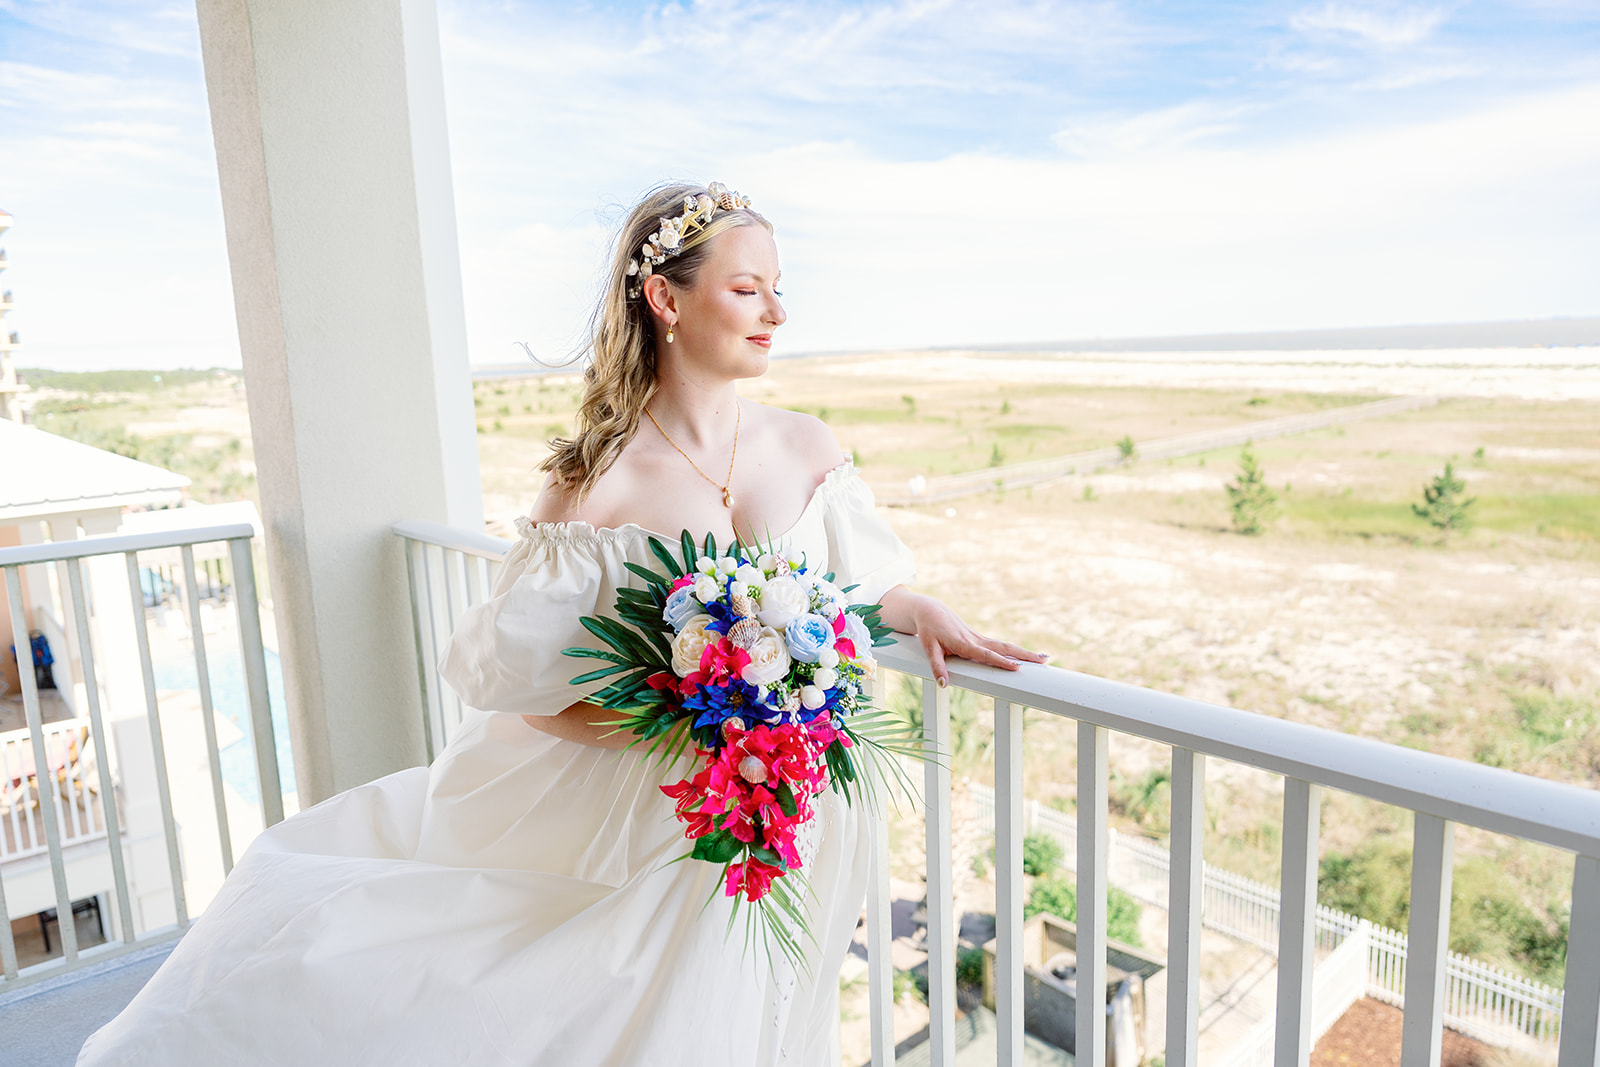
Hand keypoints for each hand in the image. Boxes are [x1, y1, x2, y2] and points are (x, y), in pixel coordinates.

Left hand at [880, 588, 1049, 687]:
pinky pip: (1000, 646)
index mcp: (964, 643)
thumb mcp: (928, 648)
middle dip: (1025, 655)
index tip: (1017, 667)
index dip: (1001, 661)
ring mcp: (979, 638)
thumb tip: (944, 684)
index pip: (986, 654)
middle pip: (1004, 648)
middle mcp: (975, 639)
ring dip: (1025, 652)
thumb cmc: (929, 630)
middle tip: (1044, 661)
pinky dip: (1015, 651)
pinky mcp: (980, 638)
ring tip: (1045, 658)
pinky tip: (1027, 656)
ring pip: (1005, 646)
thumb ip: (936, 666)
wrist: (931, 611)